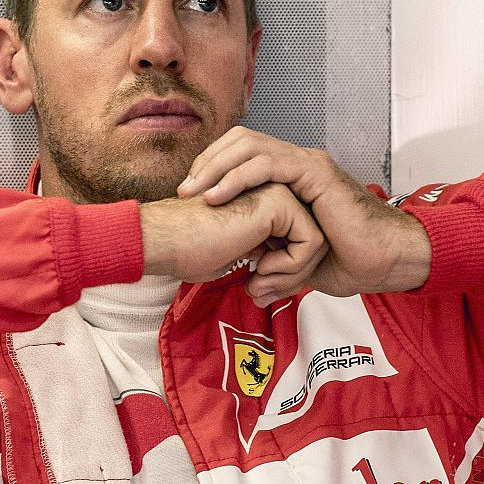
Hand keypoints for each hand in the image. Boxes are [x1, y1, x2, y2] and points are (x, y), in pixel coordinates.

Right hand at [140, 183, 326, 301]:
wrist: (166, 240)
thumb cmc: (188, 249)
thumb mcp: (237, 255)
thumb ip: (263, 257)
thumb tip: (282, 280)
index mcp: (263, 203)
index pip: (299, 243)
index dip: (285, 274)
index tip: (258, 290)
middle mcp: (274, 192)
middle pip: (313, 242)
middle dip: (293, 277)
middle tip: (260, 292)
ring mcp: (278, 191)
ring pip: (317, 243)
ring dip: (292, 275)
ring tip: (259, 282)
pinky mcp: (280, 201)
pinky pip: (311, 242)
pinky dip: (292, 266)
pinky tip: (261, 267)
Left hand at [177, 127, 431, 301]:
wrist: (382, 262)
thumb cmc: (348, 261)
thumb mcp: (294, 259)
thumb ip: (271, 262)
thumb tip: (250, 285)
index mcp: (290, 174)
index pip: (241, 152)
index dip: (212, 167)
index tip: (189, 194)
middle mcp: (297, 161)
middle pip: (240, 141)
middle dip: (207, 162)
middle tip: (183, 190)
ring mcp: (307, 163)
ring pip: (250, 147)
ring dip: (215, 167)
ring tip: (193, 192)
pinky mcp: (315, 172)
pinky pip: (269, 164)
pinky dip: (238, 177)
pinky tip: (218, 195)